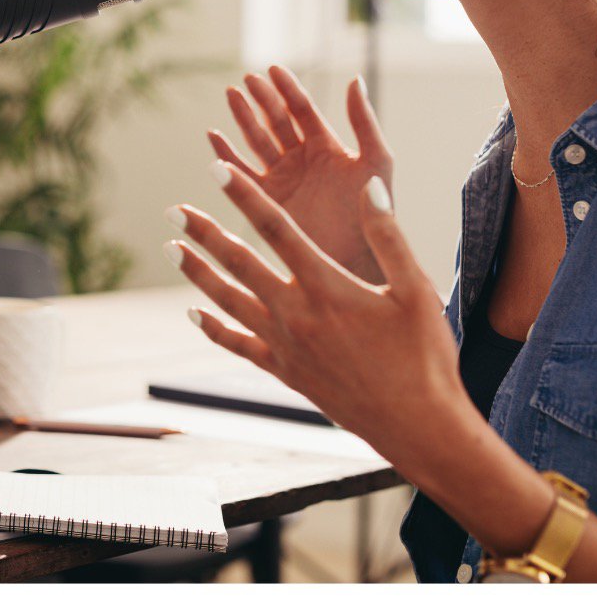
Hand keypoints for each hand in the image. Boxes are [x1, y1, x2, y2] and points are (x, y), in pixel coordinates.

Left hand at [166, 164, 465, 467]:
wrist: (417, 426)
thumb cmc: (425, 356)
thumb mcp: (416, 290)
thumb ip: (388, 236)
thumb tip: (370, 186)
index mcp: (326, 286)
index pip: (276, 228)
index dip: (244, 195)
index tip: (217, 169)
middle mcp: (296, 313)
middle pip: (239, 262)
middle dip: (204, 232)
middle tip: (173, 209)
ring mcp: (285, 345)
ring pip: (228, 300)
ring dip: (197, 273)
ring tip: (171, 248)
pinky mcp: (284, 371)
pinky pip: (238, 345)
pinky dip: (212, 327)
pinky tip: (192, 313)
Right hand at [206, 65, 391, 283]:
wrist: (357, 259)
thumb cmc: (373, 212)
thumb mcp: (375, 161)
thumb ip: (363, 122)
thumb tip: (354, 79)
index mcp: (328, 146)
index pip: (303, 109)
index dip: (287, 89)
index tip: (272, 69)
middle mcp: (303, 159)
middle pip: (277, 121)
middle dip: (262, 99)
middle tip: (246, 80)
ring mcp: (284, 178)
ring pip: (257, 141)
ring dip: (243, 118)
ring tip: (231, 94)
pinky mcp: (267, 200)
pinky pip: (242, 173)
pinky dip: (226, 155)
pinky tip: (214, 136)